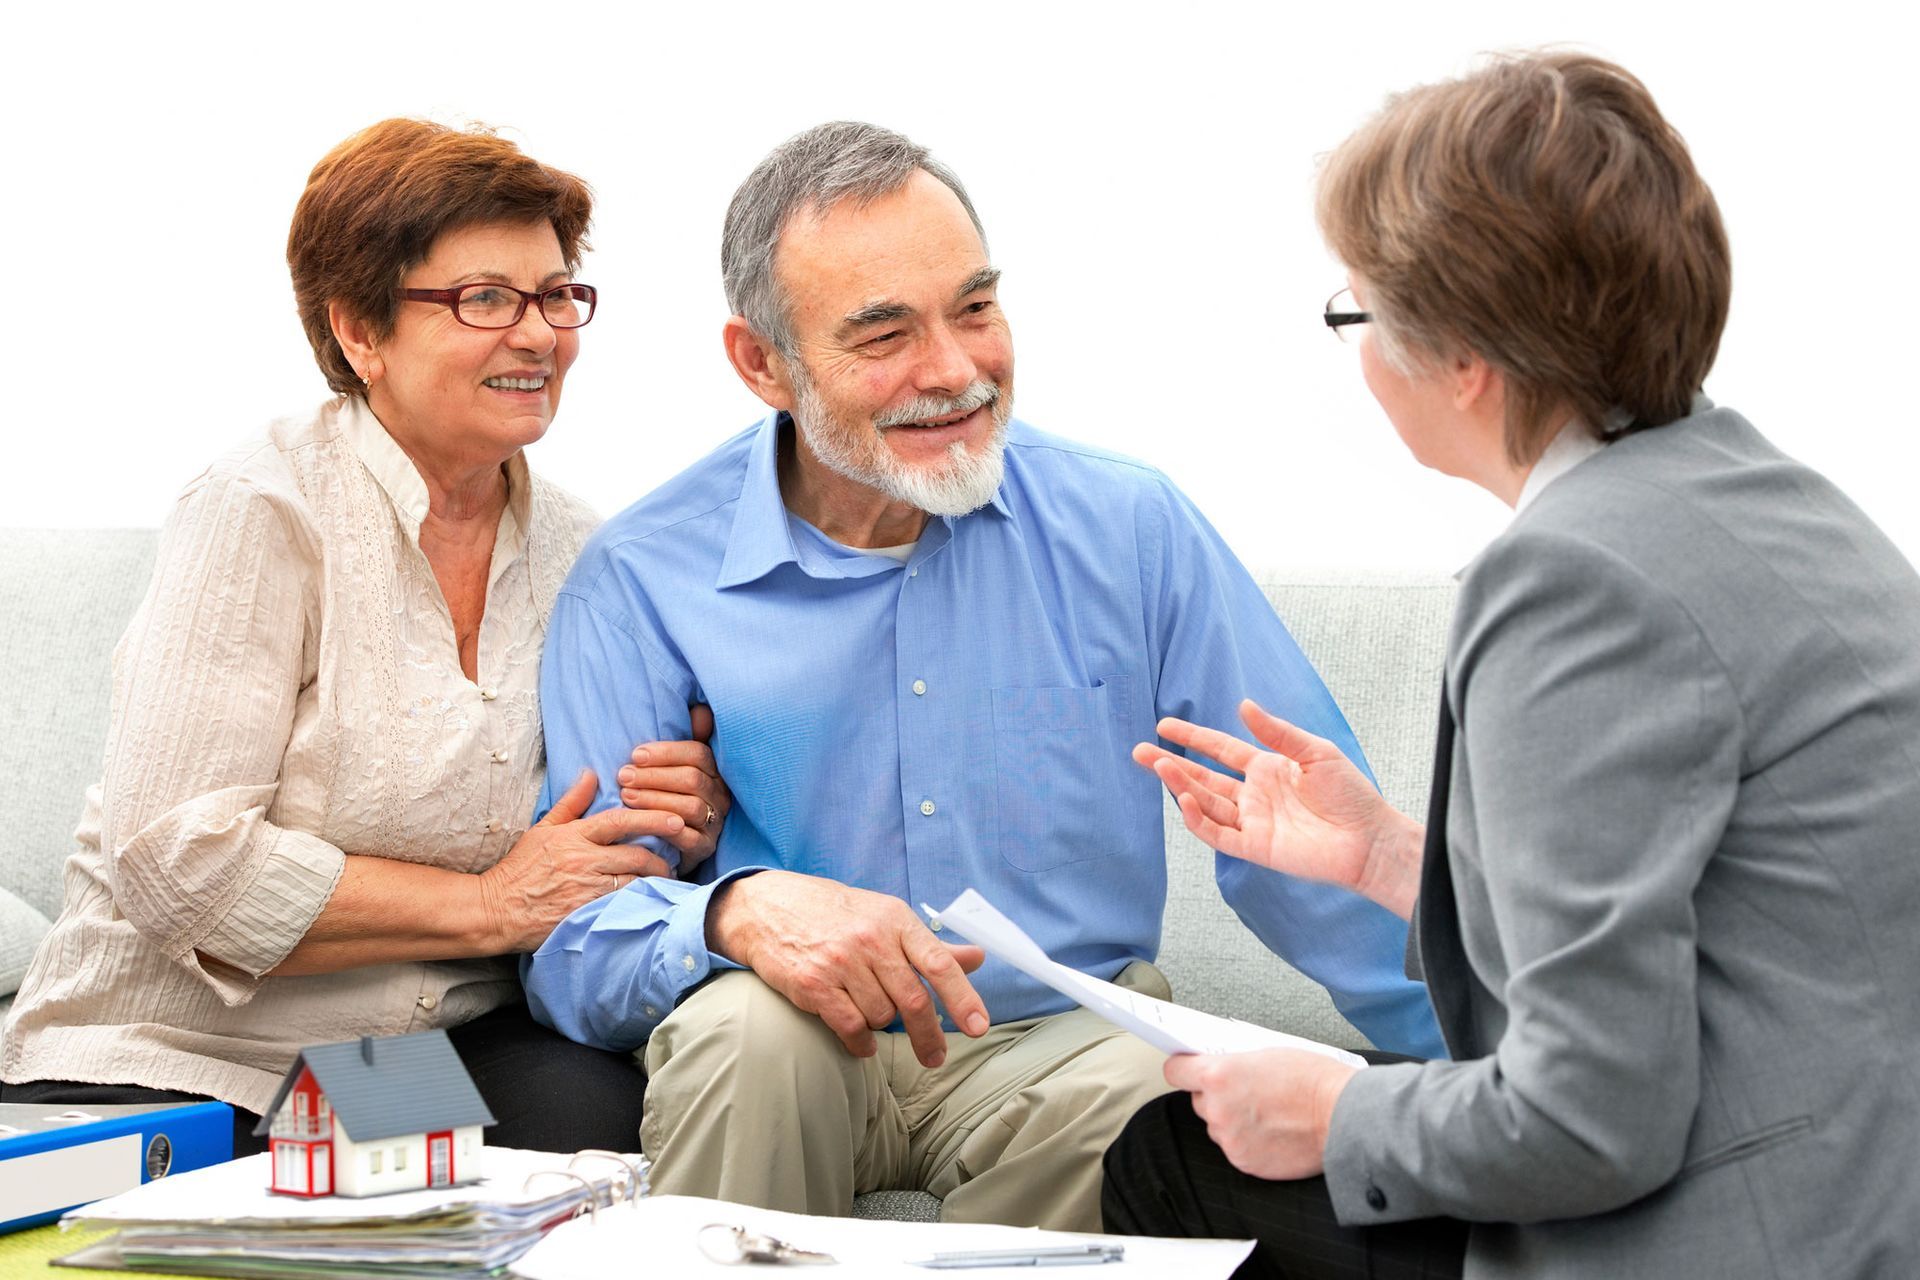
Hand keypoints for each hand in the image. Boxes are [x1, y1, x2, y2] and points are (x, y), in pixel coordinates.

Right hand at [479, 769, 681, 952]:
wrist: (497, 909)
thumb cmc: (521, 868)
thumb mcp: (543, 829)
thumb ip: (571, 803)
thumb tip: (590, 773)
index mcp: (575, 836)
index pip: (620, 821)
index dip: (651, 818)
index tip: (675, 819)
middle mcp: (584, 860)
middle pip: (635, 854)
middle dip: (661, 857)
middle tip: (676, 858)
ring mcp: (586, 889)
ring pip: (634, 882)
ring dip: (654, 881)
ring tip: (666, 880)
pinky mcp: (586, 913)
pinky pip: (622, 906)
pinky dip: (639, 902)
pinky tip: (650, 902)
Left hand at [617, 703, 731, 872]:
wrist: (665, 845)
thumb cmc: (667, 798)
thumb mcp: (674, 768)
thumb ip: (685, 740)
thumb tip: (701, 709)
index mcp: (715, 771)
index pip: (698, 754)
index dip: (666, 752)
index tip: (635, 755)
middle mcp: (720, 796)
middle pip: (692, 779)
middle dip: (654, 776)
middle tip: (623, 776)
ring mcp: (715, 823)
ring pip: (690, 806)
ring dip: (655, 799)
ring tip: (626, 795)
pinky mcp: (705, 848)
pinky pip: (688, 838)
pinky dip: (664, 828)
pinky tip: (642, 822)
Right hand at [707, 870, 989, 1067]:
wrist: (768, 908)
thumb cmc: (836, 914)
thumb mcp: (886, 917)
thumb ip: (932, 945)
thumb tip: (978, 957)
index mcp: (896, 920)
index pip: (939, 963)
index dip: (963, 998)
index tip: (978, 1027)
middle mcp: (871, 940)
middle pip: (914, 1001)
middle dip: (929, 1036)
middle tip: (935, 1057)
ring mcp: (841, 962)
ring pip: (882, 1016)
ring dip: (882, 1026)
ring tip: (871, 1013)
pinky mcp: (814, 985)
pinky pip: (851, 1028)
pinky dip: (860, 1043)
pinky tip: (861, 1042)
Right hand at [1134, 699, 1419, 910]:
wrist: (1369, 838)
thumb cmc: (1350, 795)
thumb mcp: (1316, 752)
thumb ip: (1277, 732)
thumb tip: (1243, 705)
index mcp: (1267, 768)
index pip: (1221, 749)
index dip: (1193, 737)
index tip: (1165, 724)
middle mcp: (1254, 794)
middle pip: (1203, 777)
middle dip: (1171, 763)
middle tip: (1140, 751)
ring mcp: (1252, 821)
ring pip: (1205, 803)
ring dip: (1180, 786)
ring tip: (1157, 765)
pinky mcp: (1255, 847)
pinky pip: (1218, 834)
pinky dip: (1198, 820)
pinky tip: (1184, 801)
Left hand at [1164, 1048, 1357, 1179]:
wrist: (1342, 1116)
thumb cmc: (1313, 1080)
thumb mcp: (1266, 1053)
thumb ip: (1234, 1063)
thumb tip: (1220, 1065)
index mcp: (1218, 1075)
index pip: (1175, 1071)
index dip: (1184, 1068)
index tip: (1190, 1068)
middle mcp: (1218, 1109)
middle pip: (1198, 1100)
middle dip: (1216, 1095)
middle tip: (1246, 1090)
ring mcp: (1230, 1139)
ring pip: (1217, 1126)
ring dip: (1232, 1120)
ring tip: (1266, 1112)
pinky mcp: (1245, 1162)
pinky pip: (1235, 1148)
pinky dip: (1248, 1141)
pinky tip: (1273, 1131)